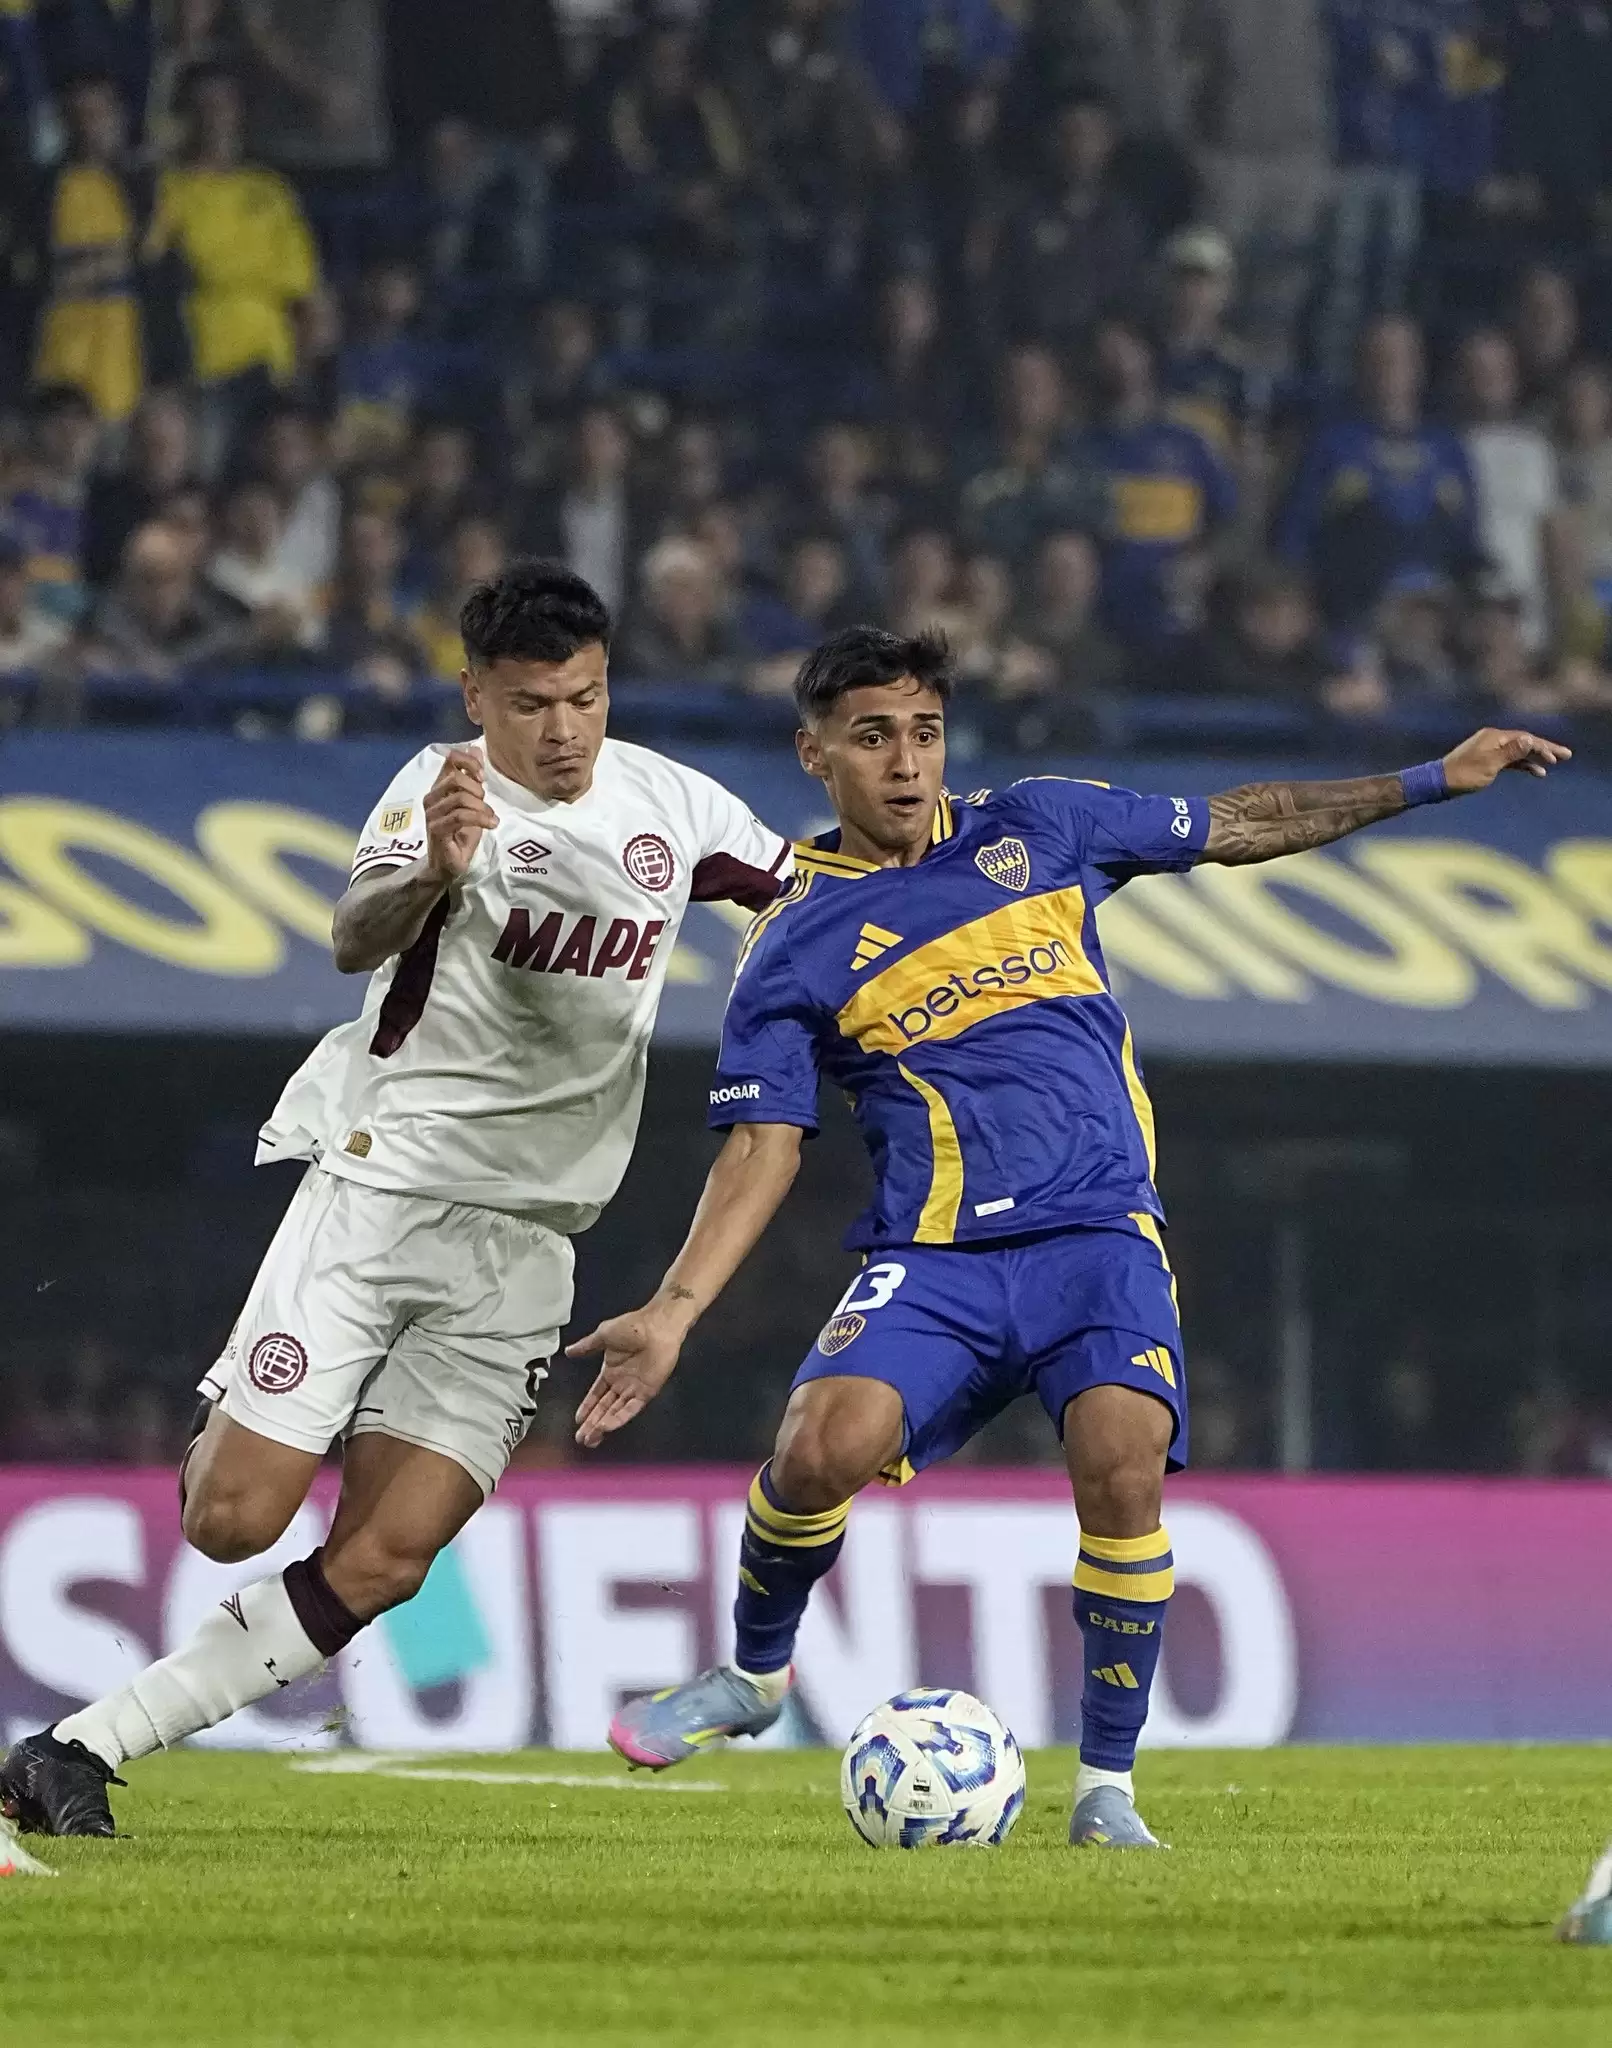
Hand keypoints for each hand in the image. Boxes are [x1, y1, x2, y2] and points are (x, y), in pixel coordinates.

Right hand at [423, 749, 496, 881]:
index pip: (450, 759)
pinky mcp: (437, 830)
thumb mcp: (473, 802)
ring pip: (460, 798)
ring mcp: (432, 814)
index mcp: (439, 787)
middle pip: (456, 778)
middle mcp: (432, 797)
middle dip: (477, 789)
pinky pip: (460, 817)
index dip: (469, 762)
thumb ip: (472, 778)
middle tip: (485, 803)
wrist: (449, 865)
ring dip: (482, 808)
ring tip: (490, 818)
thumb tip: (475, 748)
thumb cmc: (460, 834)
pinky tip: (491, 824)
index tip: (482, 777)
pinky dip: (481, 819)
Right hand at [568, 1303, 689, 1449]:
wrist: (657, 1324)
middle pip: (604, 1408)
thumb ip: (586, 1346)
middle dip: (592, 1423)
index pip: (596, 1394)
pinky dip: (619, 1418)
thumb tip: (568, 1350)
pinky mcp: (646, 1391)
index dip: (587, 1407)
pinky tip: (607, 1426)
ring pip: (615, 1412)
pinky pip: (631, 1408)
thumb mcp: (603, 1335)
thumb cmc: (634, 1326)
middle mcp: (622, 1382)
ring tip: (590, 1438)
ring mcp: (634, 1388)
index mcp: (611, 1371)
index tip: (577, 1420)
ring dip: (603, 1426)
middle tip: (581, 1438)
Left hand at [1442, 727, 1572, 791]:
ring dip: (1536, 757)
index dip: (1543, 747)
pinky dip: (1523, 765)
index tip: (1556, 758)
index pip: (1525, 738)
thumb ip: (1511, 753)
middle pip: (1525, 742)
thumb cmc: (1463, 775)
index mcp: (1494, 737)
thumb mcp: (1489, 765)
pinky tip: (1536, 772)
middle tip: (1566, 755)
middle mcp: (1493, 739)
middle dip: (1545, 748)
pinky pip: (1510, 760)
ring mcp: (1490, 749)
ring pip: (1519, 751)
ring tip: (1553, 765)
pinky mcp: (1487, 760)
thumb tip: (1529, 739)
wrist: (1438, 782)